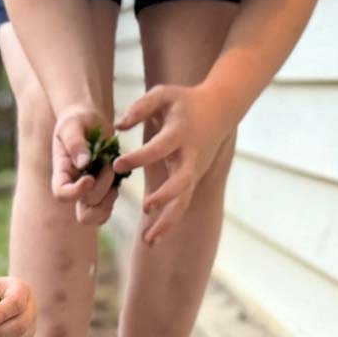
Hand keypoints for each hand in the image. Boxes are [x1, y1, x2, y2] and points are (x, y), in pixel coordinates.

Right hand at [51, 104, 116, 214]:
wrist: (89, 120)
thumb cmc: (77, 120)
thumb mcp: (72, 125)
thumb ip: (75, 143)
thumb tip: (83, 163)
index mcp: (62, 173)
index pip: (62, 194)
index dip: (76, 192)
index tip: (90, 176)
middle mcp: (74, 187)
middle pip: (83, 215)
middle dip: (99, 196)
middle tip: (107, 171)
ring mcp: (89, 192)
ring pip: (97, 216)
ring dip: (109, 198)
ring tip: (113, 172)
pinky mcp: (104, 190)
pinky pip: (108, 208)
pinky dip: (115, 197)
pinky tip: (118, 177)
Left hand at [116, 83, 232, 244]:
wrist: (219, 110)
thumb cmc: (184, 101)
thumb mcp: (163, 94)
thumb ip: (140, 108)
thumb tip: (118, 126)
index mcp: (180, 133)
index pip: (159, 148)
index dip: (139, 157)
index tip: (118, 164)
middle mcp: (189, 156)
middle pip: (182, 182)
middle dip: (166, 196)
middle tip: (147, 207)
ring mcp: (193, 171)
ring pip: (184, 201)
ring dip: (168, 222)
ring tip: (149, 241)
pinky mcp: (192, 181)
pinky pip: (181, 205)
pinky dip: (168, 223)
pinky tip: (152, 239)